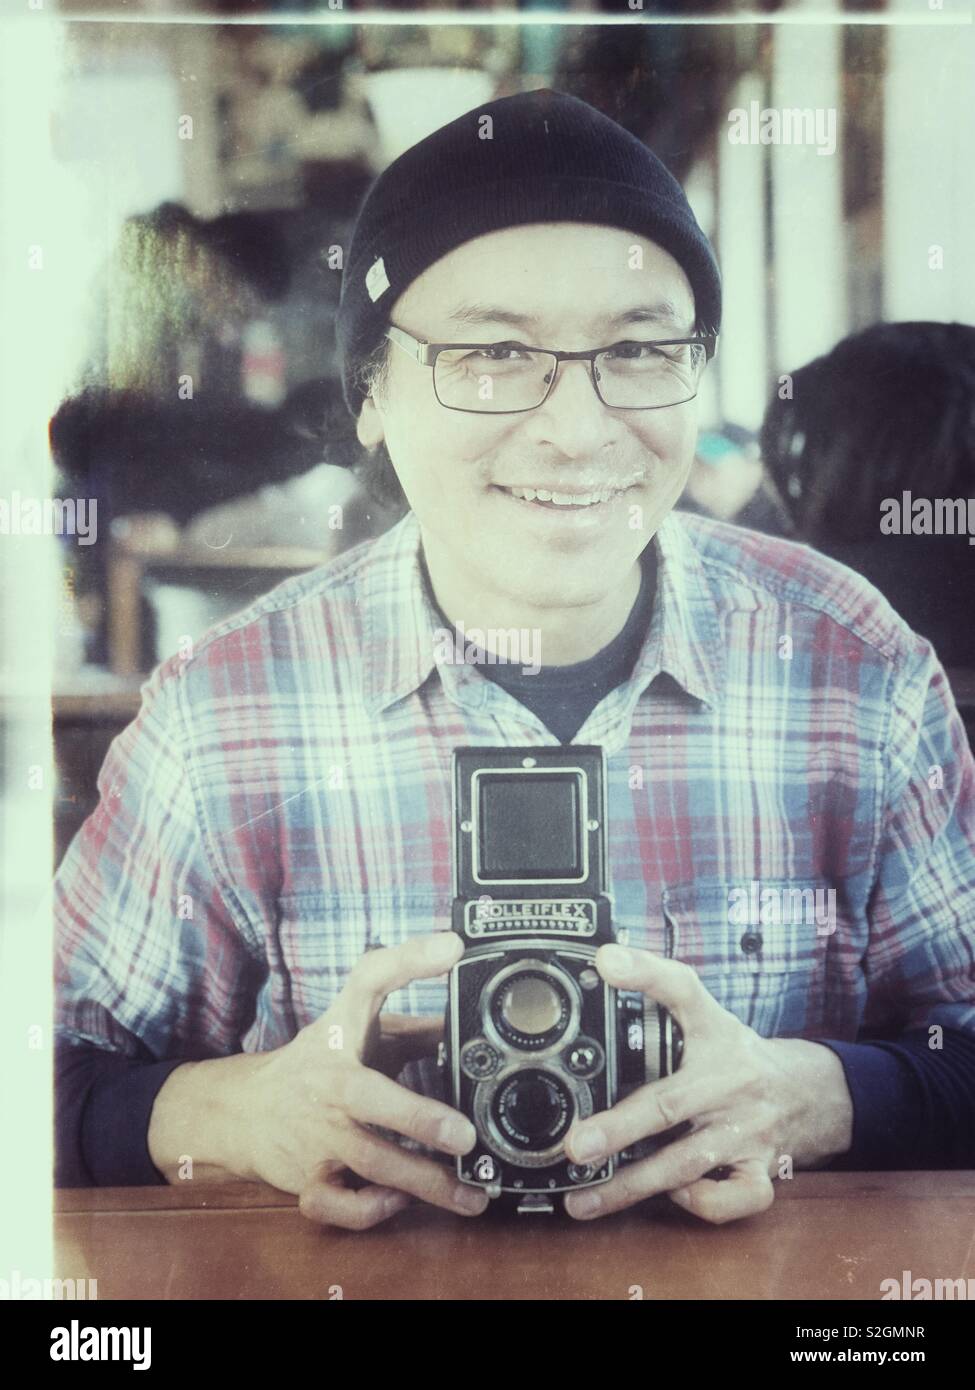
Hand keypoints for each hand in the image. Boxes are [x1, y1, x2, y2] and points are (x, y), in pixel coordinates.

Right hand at [231, 931, 488, 1227]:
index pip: (371, 980)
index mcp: (342, 1032)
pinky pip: (338, 1205)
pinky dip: (369, 1211)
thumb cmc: (314, 1066)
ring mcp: (317, 1134)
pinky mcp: (307, 1178)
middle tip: (465, 1135)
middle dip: (419, 1118)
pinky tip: (398, 1202)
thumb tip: (471, 1021)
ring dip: (423, 1183)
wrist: (240, 1112)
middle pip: (370, 1096)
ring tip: (469, 1195)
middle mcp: (330, 1082)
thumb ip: (415, 1028)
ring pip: (370, 1163)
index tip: (452, 947)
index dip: (409, 959)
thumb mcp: (355, 1032)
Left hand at [562, 944, 852, 1223]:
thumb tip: (602, 960)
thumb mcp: (701, 1013)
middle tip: (576, 1146)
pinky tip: (672, 1197)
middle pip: (671, 1104)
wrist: (807, 1091)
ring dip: (632, 1186)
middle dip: (619, 1130)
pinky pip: (734, 1198)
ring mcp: (746, 1129)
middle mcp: (729, 1080)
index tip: (606, 961)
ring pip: (688, 1162)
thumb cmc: (735, 1055)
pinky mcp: (760, 1168)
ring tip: (583, 1200)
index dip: (644, 972)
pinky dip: (703, 1204)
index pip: (681, 989)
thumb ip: (655, 987)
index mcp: (712, 1032)